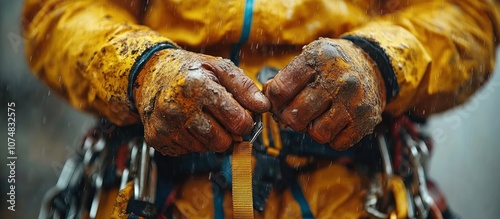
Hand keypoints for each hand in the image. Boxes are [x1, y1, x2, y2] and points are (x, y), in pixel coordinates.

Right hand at [134, 49, 269, 155]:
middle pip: (222, 141)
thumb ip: (245, 87)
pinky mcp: (157, 139)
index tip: (240, 114)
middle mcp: (177, 107)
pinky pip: (188, 151)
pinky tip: (187, 123)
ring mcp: (165, 125)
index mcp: (197, 86)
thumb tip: (264, 107)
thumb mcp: (220, 67)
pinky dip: (193, 141)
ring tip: (202, 116)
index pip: (237, 120)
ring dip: (210, 137)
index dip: (245, 120)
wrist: (151, 74)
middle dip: (229, 132)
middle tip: (223, 118)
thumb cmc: (191, 70)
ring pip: (205, 149)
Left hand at [263, 38, 385, 149]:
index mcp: (319, 59)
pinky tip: (333, 123)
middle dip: (290, 118)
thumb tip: (265, 100)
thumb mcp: (309, 58)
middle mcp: (340, 79)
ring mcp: (355, 101)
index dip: (273, 100)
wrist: (372, 65)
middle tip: (295, 113)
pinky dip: (331, 138)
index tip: (279, 100)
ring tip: (316, 118)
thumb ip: (285, 78)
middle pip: (296, 115)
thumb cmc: (332, 65)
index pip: (281, 89)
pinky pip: (337, 143)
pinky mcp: (366, 120)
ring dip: (312, 130)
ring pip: (317, 133)